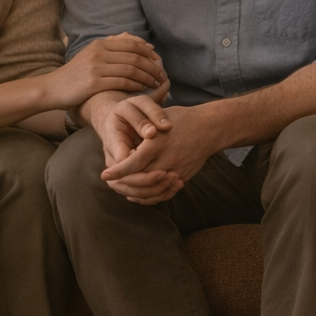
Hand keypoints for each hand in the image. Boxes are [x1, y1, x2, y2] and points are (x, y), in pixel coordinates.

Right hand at [45, 33, 165, 108]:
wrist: (53, 88)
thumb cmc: (75, 74)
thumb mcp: (90, 54)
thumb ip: (110, 46)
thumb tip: (131, 37)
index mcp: (99, 44)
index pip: (131, 44)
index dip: (148, 51)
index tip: (158, 60)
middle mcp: (98, 53)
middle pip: (134, 57)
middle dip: (152, 66)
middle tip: (162, 75)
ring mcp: (96, 67)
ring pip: (131, 69)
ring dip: (147, 77)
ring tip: (156, 84)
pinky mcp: (93, 83)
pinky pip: (122, 82)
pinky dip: (135, 85)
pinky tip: (142, 90)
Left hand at [101, 101, 224, 203]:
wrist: (210, 128)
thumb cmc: (182, 119)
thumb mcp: (159, 119)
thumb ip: (142, 134)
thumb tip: (122, 149)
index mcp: (158, 142)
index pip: (133, 163)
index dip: (118, 171)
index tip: (105, 175)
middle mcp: (167, 158)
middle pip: (140, 180)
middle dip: (123, 184)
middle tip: (111, 182)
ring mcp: (176, 170)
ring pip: (151, 190)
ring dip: (135, 192)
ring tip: (123, 188)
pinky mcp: (183, 176)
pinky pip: (164, 192)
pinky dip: (149, 196)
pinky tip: (139, 193)